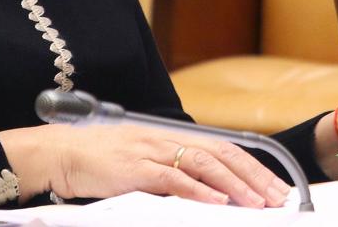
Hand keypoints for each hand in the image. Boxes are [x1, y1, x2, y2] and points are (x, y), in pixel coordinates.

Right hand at [0, 122, 289, 207]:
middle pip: (222, 154)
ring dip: (234, 184)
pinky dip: (198, 190)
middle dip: (253, 176)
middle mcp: (168, 139)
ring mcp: (153, 152)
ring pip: (204, 165)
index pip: (223, 148)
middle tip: (276, 196)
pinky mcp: (136, 169)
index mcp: (173, 137)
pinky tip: (217, 201)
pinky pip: (173, 178)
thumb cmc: (101, 158)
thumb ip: (173, 169)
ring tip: (256, 200)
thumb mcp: (144, 159)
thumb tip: (206, 189)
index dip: (251, 166)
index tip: (273, 185)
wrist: (61, 151)